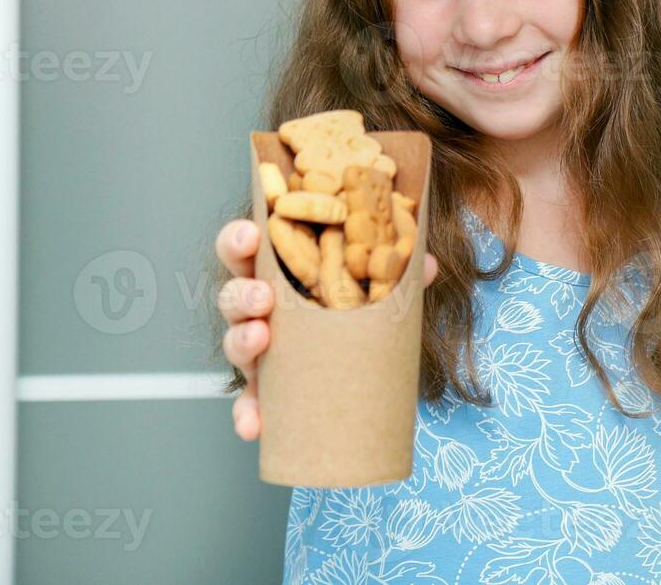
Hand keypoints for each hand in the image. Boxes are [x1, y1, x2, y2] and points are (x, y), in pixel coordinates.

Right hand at [214, 217, 438, 440]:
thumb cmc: (355, 312)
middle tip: (263, 296)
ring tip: (261, 339)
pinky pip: (248, 404)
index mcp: (281, 274)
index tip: (253, 234)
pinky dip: (248, 414)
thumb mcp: (375, 290)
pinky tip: (255, 425)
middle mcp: (262, 310)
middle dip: (242, 292)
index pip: (249, 249)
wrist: (361, 374)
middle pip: (233, 293)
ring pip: (234, 342)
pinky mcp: (264, 391)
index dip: (241, 239)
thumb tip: (427, 262)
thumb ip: (397, 275)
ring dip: (242, 340)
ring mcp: (259, 350)